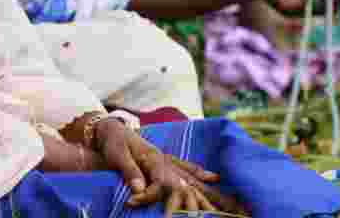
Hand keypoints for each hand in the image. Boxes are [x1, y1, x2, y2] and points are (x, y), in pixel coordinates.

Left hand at [95, 120, 248, 216]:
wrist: (111, 129)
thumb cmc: (113, 143)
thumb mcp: (117, 157)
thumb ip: (130, 172)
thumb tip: (139, 188)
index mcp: (155, 160)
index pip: (165, 183)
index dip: (166, 199)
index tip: (170, 212)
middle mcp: (166, 160)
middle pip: (190, 181)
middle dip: (208, 196)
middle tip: (225, 209)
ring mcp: (168, 160)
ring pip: (193, 177)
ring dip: (210, 188)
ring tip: (228, 198)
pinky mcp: (167, 159)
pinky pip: (189, 168)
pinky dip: (201, 173)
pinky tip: (215, 178)